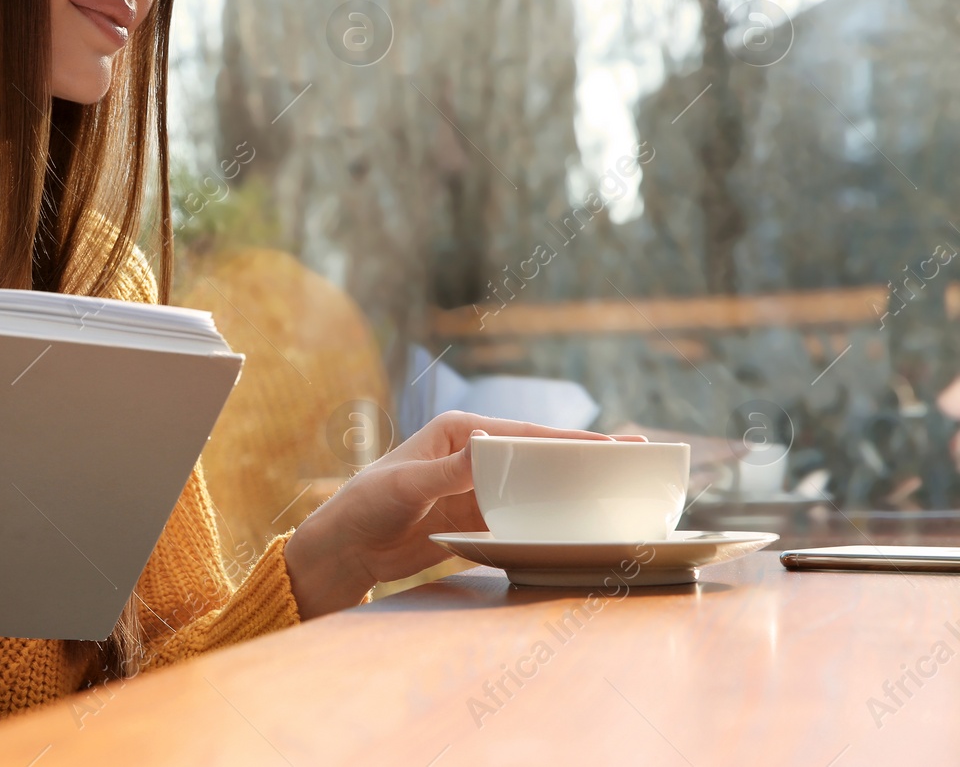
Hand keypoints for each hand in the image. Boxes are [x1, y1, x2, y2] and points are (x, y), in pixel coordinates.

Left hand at [283, 412, 644, 618]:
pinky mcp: (476, 517)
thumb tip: (487, 451)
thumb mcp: (405, 486)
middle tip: (634, 456)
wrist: (347, 548)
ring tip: (619, 487)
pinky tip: (578, 519)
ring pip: (534, 484)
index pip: (521, 435)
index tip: (607, 447)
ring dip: (572, 486)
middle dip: (582, 457)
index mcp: (458, 433)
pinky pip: (520, 514)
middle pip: (537, 455)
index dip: (565, 442)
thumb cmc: (365, 505)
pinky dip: (548, 515)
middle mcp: (472, 454)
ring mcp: (477, 487)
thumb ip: (446, 473)